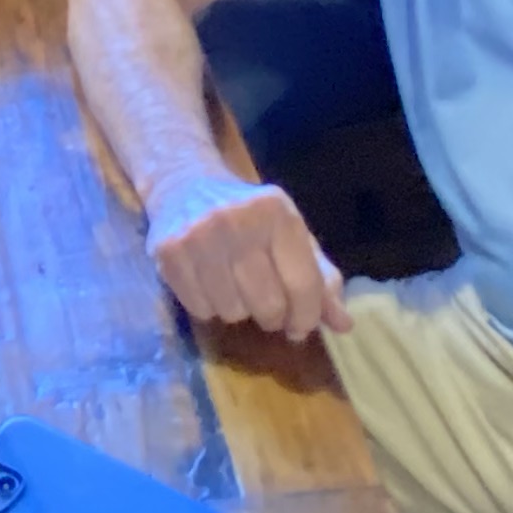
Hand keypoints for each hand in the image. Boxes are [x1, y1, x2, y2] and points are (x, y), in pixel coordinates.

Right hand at [142, 170, 347, 339]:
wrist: (184, 185)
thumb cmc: (249, 218)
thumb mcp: (292, 236)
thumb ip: (321, 279)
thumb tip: (344, 324)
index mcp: (278, 213)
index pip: (303, 284)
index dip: (307, 316)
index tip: (300, 327)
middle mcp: (238, 220)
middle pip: (268, 305)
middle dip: (272, 318)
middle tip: (267, 308)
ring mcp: (199, 236)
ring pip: (232, 312)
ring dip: (238, 311)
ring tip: (235, 288)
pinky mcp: (168, 253)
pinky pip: (200, 310)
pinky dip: (209, 308)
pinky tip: (209, 285)